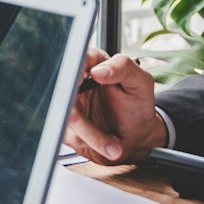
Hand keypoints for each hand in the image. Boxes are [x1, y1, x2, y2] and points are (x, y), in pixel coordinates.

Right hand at [64, 50, 167, 165]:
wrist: (136, 136)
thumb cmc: (138, 106)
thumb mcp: (140, 83)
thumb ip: (124, 68)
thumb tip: (99, 70)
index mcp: (93, 63)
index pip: (75, 59)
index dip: (74, 70)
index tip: (79, 80)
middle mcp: (77, 82)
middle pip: (63, 89)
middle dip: (73, 108)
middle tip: (80, 118)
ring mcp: (69, 105)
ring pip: (64, 116)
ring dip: (89, 133)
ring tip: (114, 143)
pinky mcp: (66, 125)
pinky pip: (68, 134)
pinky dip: (89, 142)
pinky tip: (108, 145)